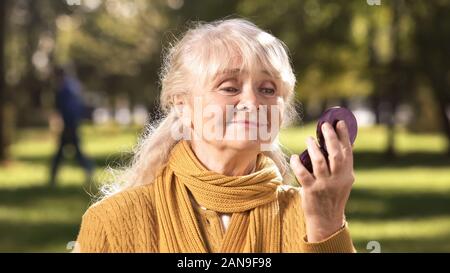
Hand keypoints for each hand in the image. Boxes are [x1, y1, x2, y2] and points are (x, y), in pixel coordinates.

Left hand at [290, 121, 354, 241]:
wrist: (326, 220)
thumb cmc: (332, 197)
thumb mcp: (343, 182)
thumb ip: (341, 165)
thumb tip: (339, 143)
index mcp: (347, 175)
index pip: (347, 152)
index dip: (344, 136)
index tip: (340, 122)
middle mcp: (337, 179)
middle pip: (335, 154)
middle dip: (330, 137)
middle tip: (324, 125)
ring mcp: (324, 185)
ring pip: (319, 161)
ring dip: (313, 148)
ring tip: (309, 138)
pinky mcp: (311, 190)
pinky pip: (302, 173)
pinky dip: (297, 163)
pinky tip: (295, 157)